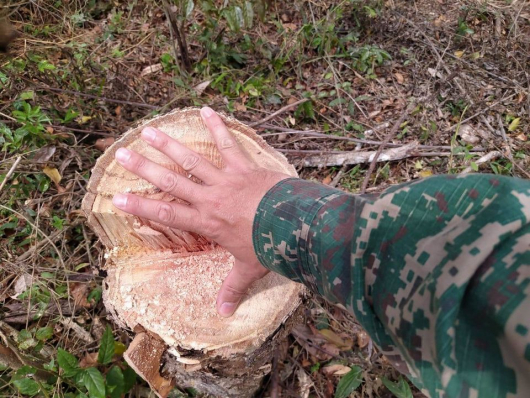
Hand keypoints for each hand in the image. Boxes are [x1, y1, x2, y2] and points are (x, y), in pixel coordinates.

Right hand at [111, 107, 289, 316]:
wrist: (295, 225)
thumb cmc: (270, 246)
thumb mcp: (248, 269)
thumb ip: (233, 289)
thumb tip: (223, 314)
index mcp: (206, 222)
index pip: (166, 214)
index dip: (140, 206)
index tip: (117, 197)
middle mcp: (210, 198)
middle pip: (171, 182)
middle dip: (146, 168)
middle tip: (123, 153)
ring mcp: (226, 180)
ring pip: (192, 160)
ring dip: (170, 145)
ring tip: (150, 131)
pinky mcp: (244, 167)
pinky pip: (228, 145)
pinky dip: (218, 128)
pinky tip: (207, 109)